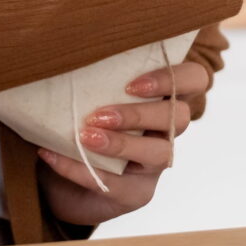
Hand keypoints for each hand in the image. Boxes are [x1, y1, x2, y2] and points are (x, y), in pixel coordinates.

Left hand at [35, 61, 211, 226]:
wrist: (57, 180)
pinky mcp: (135, 194)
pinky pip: (117, 183)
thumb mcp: (84, 95)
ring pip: (159, 152)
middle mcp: (165, 131)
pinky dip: (81, 168)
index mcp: (160, 97)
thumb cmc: (75, 125)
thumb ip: (90, 76)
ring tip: (85, 136)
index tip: (132, 84)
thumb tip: (64, 51)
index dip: (172, 78)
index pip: (193, 79)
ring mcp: (153, 166)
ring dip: (121, 143)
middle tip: (100, 114)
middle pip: (180, 117)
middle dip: (140, 113)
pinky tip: (52, 155)